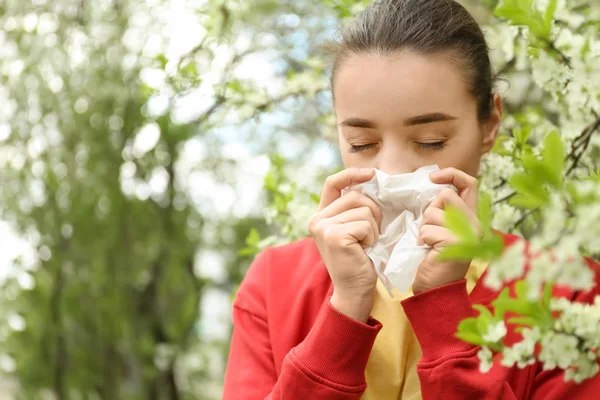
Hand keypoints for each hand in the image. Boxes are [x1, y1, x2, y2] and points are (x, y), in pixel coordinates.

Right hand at [308, 168, 381, 321]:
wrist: (353, 290)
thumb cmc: (359, 259)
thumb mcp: (353, 228)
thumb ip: (354, 208)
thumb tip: (372, 179)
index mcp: (321, 215)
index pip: (333, 183)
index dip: (352, 174)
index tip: (371, 174)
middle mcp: (317, 219)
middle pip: (356, 196)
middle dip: (372, 213)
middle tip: (369, 235)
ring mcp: (323, 227)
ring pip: (364, 209)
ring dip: (373, 228)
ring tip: (365, 244)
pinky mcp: (334, 236)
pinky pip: (366, 224)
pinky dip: (372, 237)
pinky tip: (364, 250)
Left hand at [413, 167, 480, 294]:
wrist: (436, 290)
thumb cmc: (434, 259)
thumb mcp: (441, 229)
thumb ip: (444, 211)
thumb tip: (433, 186)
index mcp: (473, 218)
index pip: (470, 183)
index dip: (451, 174)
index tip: (432, 178)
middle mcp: (476, 224)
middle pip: (446, 195)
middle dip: (430, 211)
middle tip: (429, 231)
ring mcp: (468, 234)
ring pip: (434, 212)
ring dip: (424, 227)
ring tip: (429, 243)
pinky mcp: (456, 243)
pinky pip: (429, 229)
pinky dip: (423, 239)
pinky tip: (428, 251)